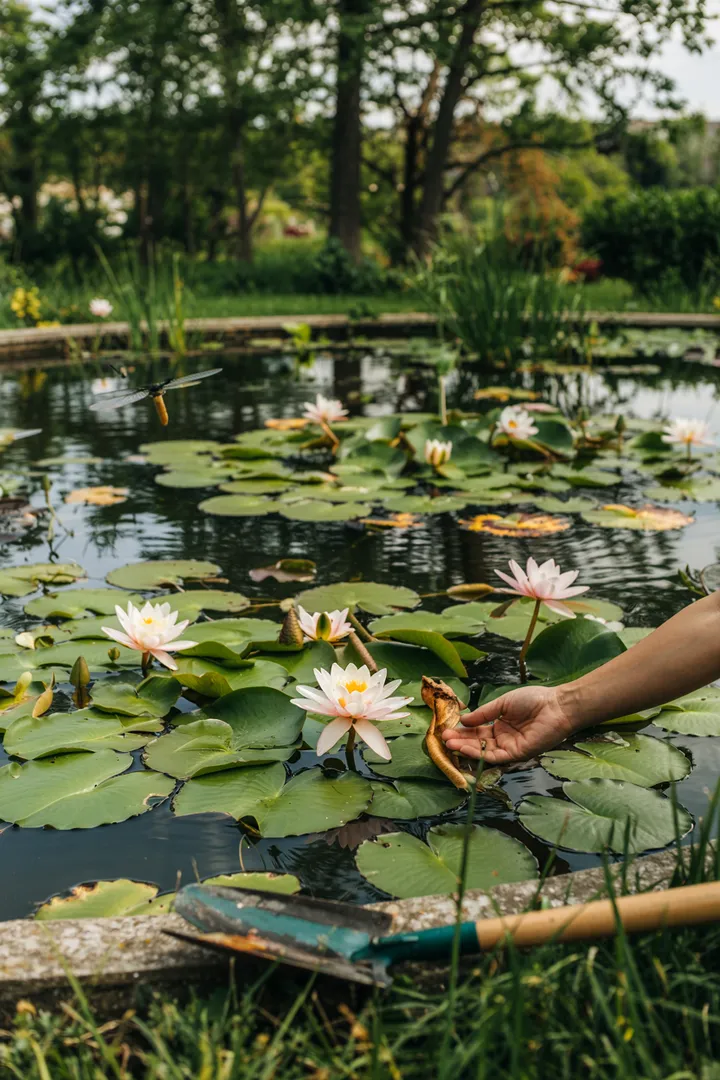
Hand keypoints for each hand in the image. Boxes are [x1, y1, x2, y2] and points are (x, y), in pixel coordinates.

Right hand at [442, 685, 578, 764]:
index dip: (462, 731)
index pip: (477, 732)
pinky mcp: (518, 754)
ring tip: (450, 743)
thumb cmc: (533, 700)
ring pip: (484, 752)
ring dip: (466, 748)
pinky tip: (466, 748)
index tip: (447, 729)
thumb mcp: (503, 703)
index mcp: (500, 726)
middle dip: (460, 741)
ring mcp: (510, 748)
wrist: (556, 705)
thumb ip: (484, 713)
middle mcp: (503, 739)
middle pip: (478, 743)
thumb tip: (463, 720)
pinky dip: (480, 754)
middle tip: (444, 738)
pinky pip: (496, 757)